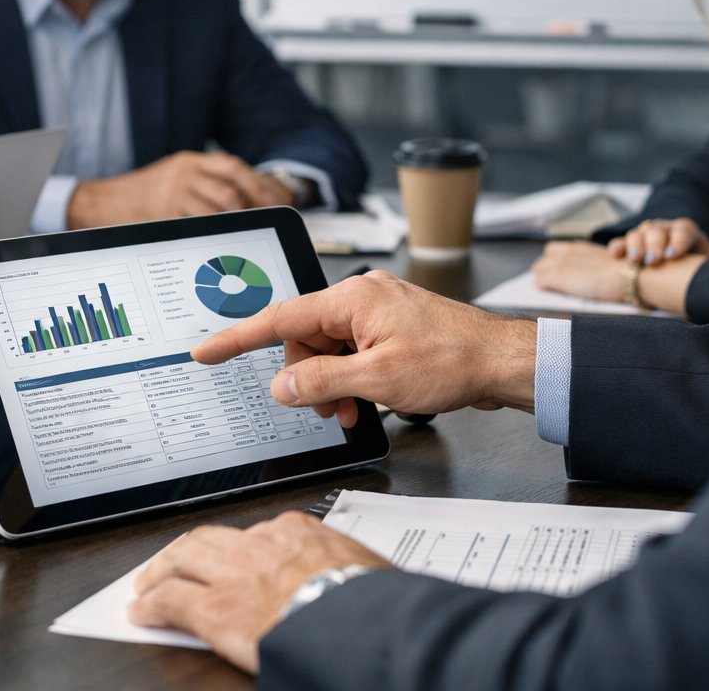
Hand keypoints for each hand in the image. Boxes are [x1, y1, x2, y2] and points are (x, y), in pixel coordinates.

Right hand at [66, 151, 291, 227]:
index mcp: (189, 161)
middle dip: (252, 209)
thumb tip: (245, 200)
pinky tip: (221, 245)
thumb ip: (204, 181)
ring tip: (245, 237)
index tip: (275, 202)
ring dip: (236, 225)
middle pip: (231, 190)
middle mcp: (184, 173)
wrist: (104, 202)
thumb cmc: (144, 193)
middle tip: (263, 225)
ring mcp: (174, 194)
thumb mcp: (174, 175)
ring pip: (218, 210)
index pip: (234, 167)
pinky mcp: (165, 215)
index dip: (258, 184)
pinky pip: (198, 227)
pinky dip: (214, 235)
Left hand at [128, 512, 389, 672]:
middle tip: (175, 561)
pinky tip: (143, 612)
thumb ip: (345, 569)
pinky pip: (170, 600)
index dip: (239, 549)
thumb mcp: (366, 570)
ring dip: (162, 570)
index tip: (235, 558)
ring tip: (149, 582)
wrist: (362, 625)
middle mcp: (261, 543)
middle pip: (211, 537)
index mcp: (300, 531)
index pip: (258, 533)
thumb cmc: (373, 604)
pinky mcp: (216, 608)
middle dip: (188, 550)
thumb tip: (357, 581)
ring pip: (183, 557)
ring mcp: (234, 573)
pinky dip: (152, 604)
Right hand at [192, 270, 536, 426]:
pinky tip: (366, 402)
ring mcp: (377, 312)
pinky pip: (352, 353)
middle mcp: (360, 297)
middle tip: (327, 410)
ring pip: (328, 350)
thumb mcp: (377, 379)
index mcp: (351, 298)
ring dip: (331, 385)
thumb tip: (282, 387)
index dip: (237, 338)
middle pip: (304, 339)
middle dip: (306, 378)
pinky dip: (351, 380)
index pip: (279, 317)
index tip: (205, 351)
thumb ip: (321, 382)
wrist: (503, 362)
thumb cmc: (453, 360)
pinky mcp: (391, 329)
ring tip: (352, 411)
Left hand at [531, 240, 625, 301]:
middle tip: (550, 282)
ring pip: (538, 270)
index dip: (553, 262)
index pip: (553, 250)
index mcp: (578, 248)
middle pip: (543, 259)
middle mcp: (567, 252)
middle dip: (545, 270)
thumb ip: (590, 264)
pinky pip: (540, 282)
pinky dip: (543, 288)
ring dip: (542, 279)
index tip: (556, 271)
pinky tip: (550, 294)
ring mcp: (561, 263)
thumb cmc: (623, 273)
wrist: (628, 277)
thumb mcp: (603, 263)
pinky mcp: (558, 277)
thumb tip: (584, 273)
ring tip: (549, 290)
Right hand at [608, 217, 708, 264]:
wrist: (679, 265)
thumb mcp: (708, 259)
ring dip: (634, 245)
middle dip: (654, 245)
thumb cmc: (694, 263)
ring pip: (638, 233)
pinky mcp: (632, 245)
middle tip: (653, 261)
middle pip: (657, 230)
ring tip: (635, 260)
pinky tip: (615, 255)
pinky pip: (622, 242)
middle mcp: (664, 229)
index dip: (677, 242)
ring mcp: (646, 236)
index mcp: (685, 231)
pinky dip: (618, 246)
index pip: (682, 230)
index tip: (672, 255)